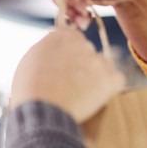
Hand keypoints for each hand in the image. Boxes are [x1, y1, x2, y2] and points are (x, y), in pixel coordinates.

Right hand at [10, 26, 124, 122]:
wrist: (42, 111)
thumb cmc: (30, 91)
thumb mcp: (30, 60)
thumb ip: (46, 50)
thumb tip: (55, 51)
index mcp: (61, 36)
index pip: (71, 39)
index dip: (68, 56)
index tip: (64, 68)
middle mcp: (82, 43)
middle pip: (87, 52)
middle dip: (81, 66)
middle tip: (71, 85)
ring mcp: (98, 61)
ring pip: (102, 66)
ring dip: (95, 77)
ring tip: (81, 95)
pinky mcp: (111, 78)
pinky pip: (116, 80)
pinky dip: (109, 89)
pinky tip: (95, 98)